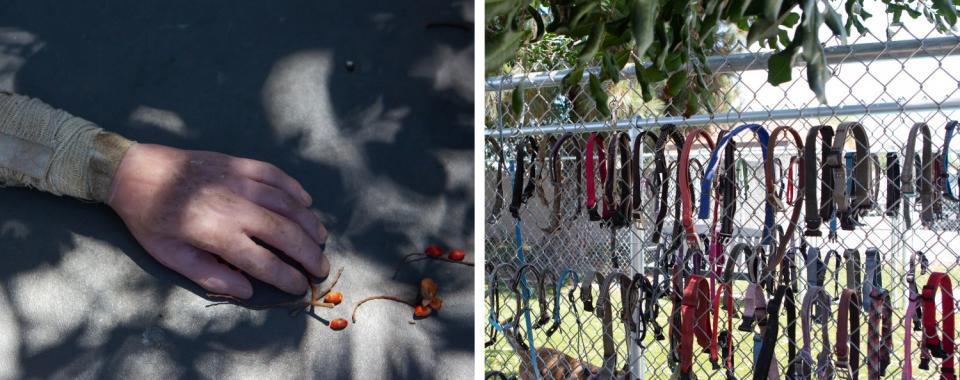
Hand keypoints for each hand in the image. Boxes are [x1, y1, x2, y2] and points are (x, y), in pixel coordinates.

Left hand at [107, 143, 328, 297]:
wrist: (134, 171)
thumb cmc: (150, 219)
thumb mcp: (170, 256)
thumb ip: (209, 274)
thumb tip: (245, 290)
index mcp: (218, 234)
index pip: (264, 262)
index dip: (286, 278)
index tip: (300, 287)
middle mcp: (237, 207)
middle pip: (286, 233)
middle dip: (309, 254)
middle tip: (321, 268)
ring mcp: (241, 182)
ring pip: (288, 204)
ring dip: (309, 223)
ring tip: (321, 238)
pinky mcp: (239, 164)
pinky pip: (276, 176)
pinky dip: (295, 190)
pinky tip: (306, 202)